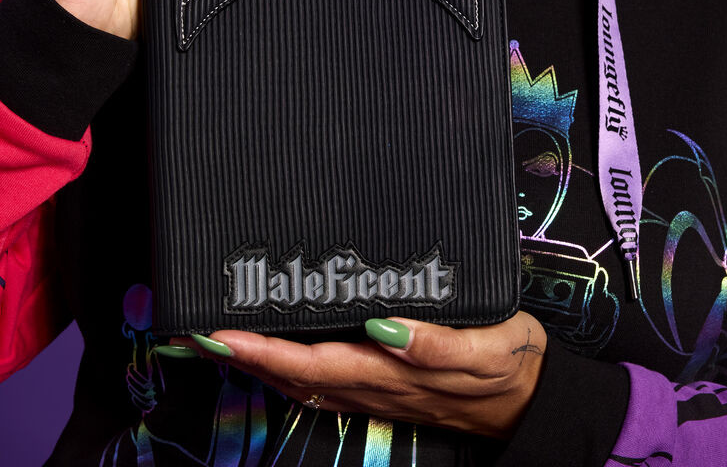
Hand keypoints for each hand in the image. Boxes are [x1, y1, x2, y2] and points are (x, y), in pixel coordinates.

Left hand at [169, 310, 546, 439]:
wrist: (531, 399)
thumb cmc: (511, 364)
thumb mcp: (488, 346)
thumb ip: (434, 343)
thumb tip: (382, 328)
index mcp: (394, 372)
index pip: (313, 361)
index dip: (262, 349)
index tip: (219, 332)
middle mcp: (376, 387)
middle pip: (295, 376)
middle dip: (241, 357)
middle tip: (195, 333)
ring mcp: (377, 394)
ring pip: (303, 385)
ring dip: (257, 366)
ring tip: (220, 343)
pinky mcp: (386, 391)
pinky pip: (324, 387)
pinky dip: (288, 374)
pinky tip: (276, 361)